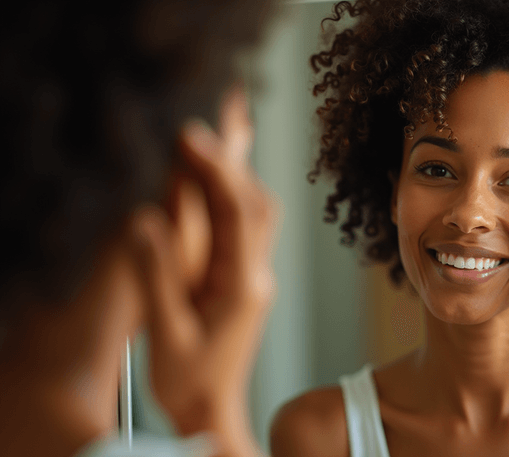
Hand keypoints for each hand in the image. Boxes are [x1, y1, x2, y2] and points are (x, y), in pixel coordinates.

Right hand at [130, 88, 279, 453]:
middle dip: (230, 165)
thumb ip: (159, 276)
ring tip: (204, 152)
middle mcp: (256, 276)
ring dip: (233, 181)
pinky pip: (245, 231)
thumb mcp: (169, 332)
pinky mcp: (245, 281)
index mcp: (242, 286)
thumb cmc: (192, 382)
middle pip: (257, 206)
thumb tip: (145, 220)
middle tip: (197, 134)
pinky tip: (210, 191)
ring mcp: (255, 278)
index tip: (192, 137)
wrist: (213, 410)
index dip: (217, 171)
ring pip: (257, 215)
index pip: (238, 215)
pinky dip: (229, 202)